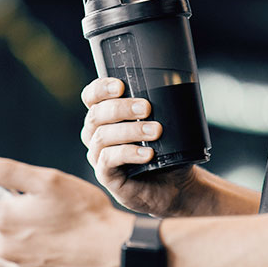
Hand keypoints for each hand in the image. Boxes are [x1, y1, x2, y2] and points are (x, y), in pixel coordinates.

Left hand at [0, 154, 131, 266]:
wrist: (110, 249)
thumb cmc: (84, 211)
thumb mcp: (47, 179)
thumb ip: (6, 170)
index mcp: (5, 221)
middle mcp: (5, 247)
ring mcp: (18, 264)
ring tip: (6, 208)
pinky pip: (5, 260)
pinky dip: (3, 243)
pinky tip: (26, 228)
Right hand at [81, 77, 198, 216]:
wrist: (176, 184)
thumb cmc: (168, 149)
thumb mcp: (164, 122)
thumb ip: (159, 104)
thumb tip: (174, 82)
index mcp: (105, 117)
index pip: (91, 96)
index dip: (101, 88)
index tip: (121, 85)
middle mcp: (96, 134)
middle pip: (96, 115)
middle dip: (122, 108)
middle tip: (147, 108)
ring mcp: (98, 156)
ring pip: (103, 137)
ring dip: (131, 131)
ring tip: (156, 131)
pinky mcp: (107, 177)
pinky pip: (108, 161)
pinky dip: (129, 153)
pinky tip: (148, 154)